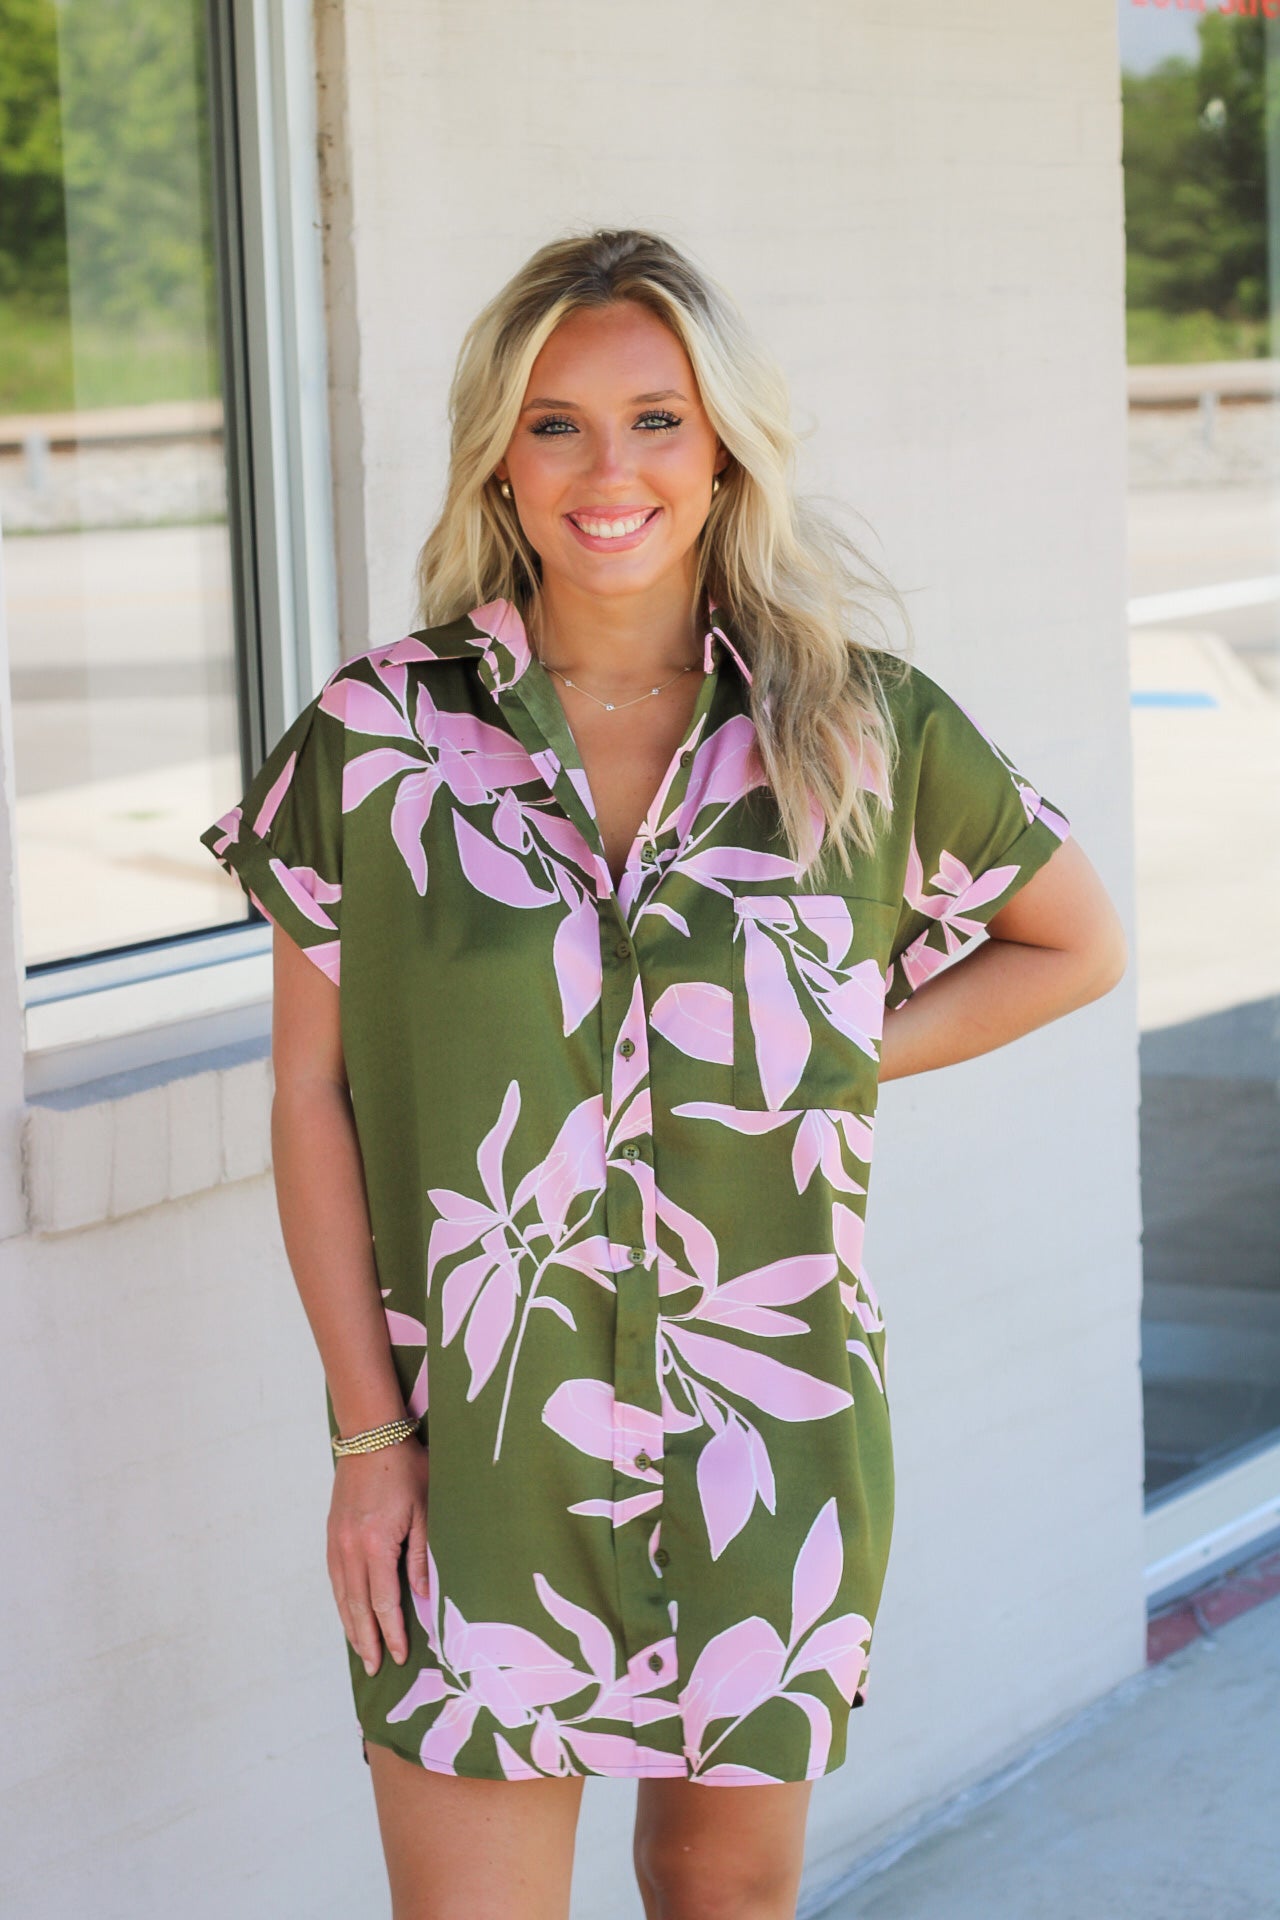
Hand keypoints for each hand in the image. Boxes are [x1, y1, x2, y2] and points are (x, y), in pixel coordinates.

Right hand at [326, 1437, 430, 1676]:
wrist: (370, 1437)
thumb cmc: (406, 1469)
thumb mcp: (425, 1510)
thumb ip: (421, 1555)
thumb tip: (424, 1595)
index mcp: (375, 1545)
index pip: (383, 1602)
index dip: (391, 1632)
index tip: (398, 1656)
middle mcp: (350, 1548)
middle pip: (357, 1607)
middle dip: (366, 1640)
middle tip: (373, 1668)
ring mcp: (337, 1542)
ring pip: (342, 1595)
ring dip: (351, 1626)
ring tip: (360, 1651)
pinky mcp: (331, 1534)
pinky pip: (335, 1578)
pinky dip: (341, 1602)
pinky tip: (347, 1614)